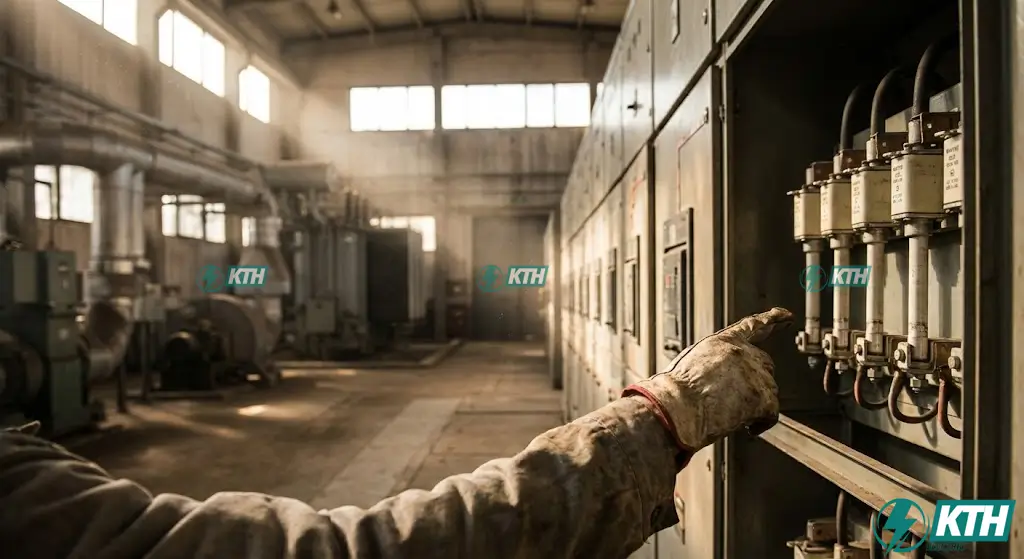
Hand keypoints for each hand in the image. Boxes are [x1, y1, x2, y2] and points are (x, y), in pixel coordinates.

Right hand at [623, 307, 792, 452]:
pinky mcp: (763, 398)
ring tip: (731, 414)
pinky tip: (747, 428)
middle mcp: (743, 352)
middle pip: (765, 364)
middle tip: (739, 398)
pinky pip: (771, 413)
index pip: (753, 326)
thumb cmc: (675, 391)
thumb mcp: (691, 361)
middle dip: (757, 380)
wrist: (678, 407)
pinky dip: (761, 423)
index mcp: (723, 341)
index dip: (773, 319)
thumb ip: (714, 361)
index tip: (787, 316)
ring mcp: (755, 374)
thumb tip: (723, 375)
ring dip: (755, 403)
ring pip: (770, 390)